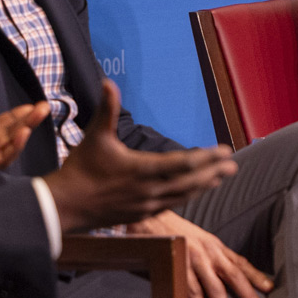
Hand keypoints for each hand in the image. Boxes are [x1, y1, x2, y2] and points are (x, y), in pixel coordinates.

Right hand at [41, 80, 236, 230]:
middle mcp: (148, 190)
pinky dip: (187, 197)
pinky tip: (194, 192)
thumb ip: (106, 109)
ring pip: (183, 196)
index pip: (183, 163)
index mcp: (141, 170)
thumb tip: (109, 82)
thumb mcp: (95, 136)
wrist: (64, 207)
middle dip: (213, 172)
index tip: (224, 150)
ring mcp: (146, 205)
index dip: (206, 157)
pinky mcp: (141, 215)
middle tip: (233, 164)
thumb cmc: (79, 170)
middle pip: (190, 182)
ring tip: (221, 177)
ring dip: (204, 186)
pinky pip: (172, 205)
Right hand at [133, 210, 270, 297]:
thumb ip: (214, 256)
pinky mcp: (177, 266)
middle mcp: (208, 252)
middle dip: (248, 296)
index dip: (256, 276)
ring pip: (213, 288)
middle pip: (234, 276)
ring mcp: (193, 259)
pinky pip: (190, 290)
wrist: (149, 218)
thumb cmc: (175, 232)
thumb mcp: (200, 240)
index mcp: (216, 246)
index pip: (240, 263)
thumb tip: (230, 274)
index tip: (270, 289)